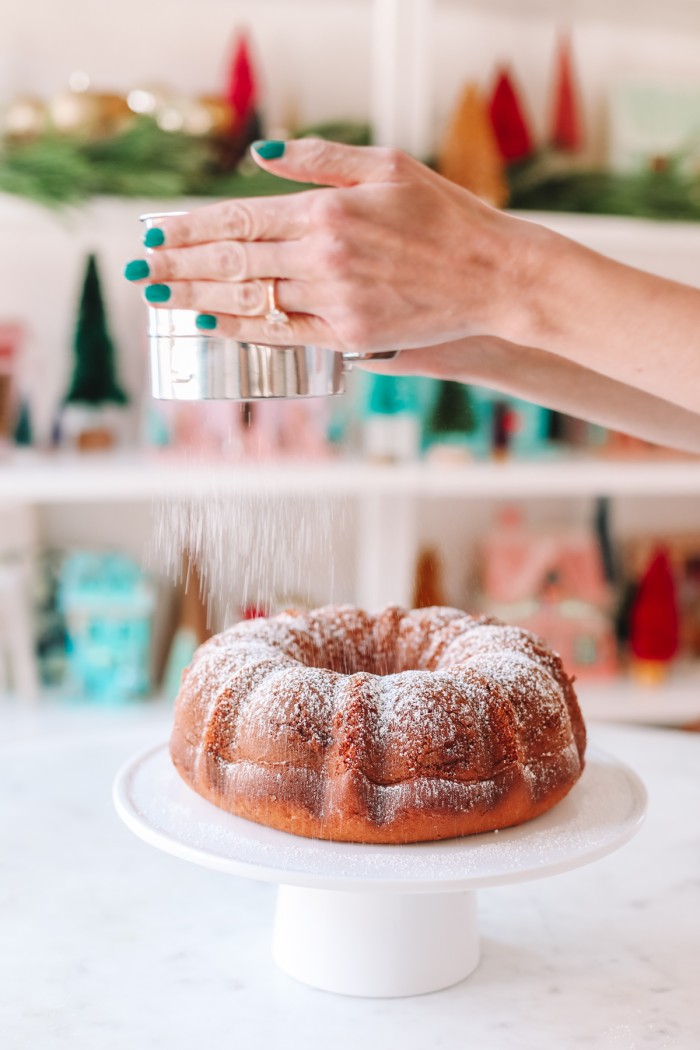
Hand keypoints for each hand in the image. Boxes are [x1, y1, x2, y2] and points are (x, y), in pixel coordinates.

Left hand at [126, 139, 541, 355]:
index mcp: (327, 211)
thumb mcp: (387, 166)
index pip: (240, 219)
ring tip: (159, 297)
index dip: (192, 228)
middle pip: (233, 263)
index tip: (157, 230)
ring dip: (197, 300)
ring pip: (249, 301)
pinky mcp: (351, 337)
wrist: (494, 275)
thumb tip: (259, 158)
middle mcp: (323, 257)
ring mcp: (335, 302)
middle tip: (140, 267)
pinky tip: (211, 326)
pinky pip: (282, 335)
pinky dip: (242, 330)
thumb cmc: (446, 217)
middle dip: (179, 265)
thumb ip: (319, 161)